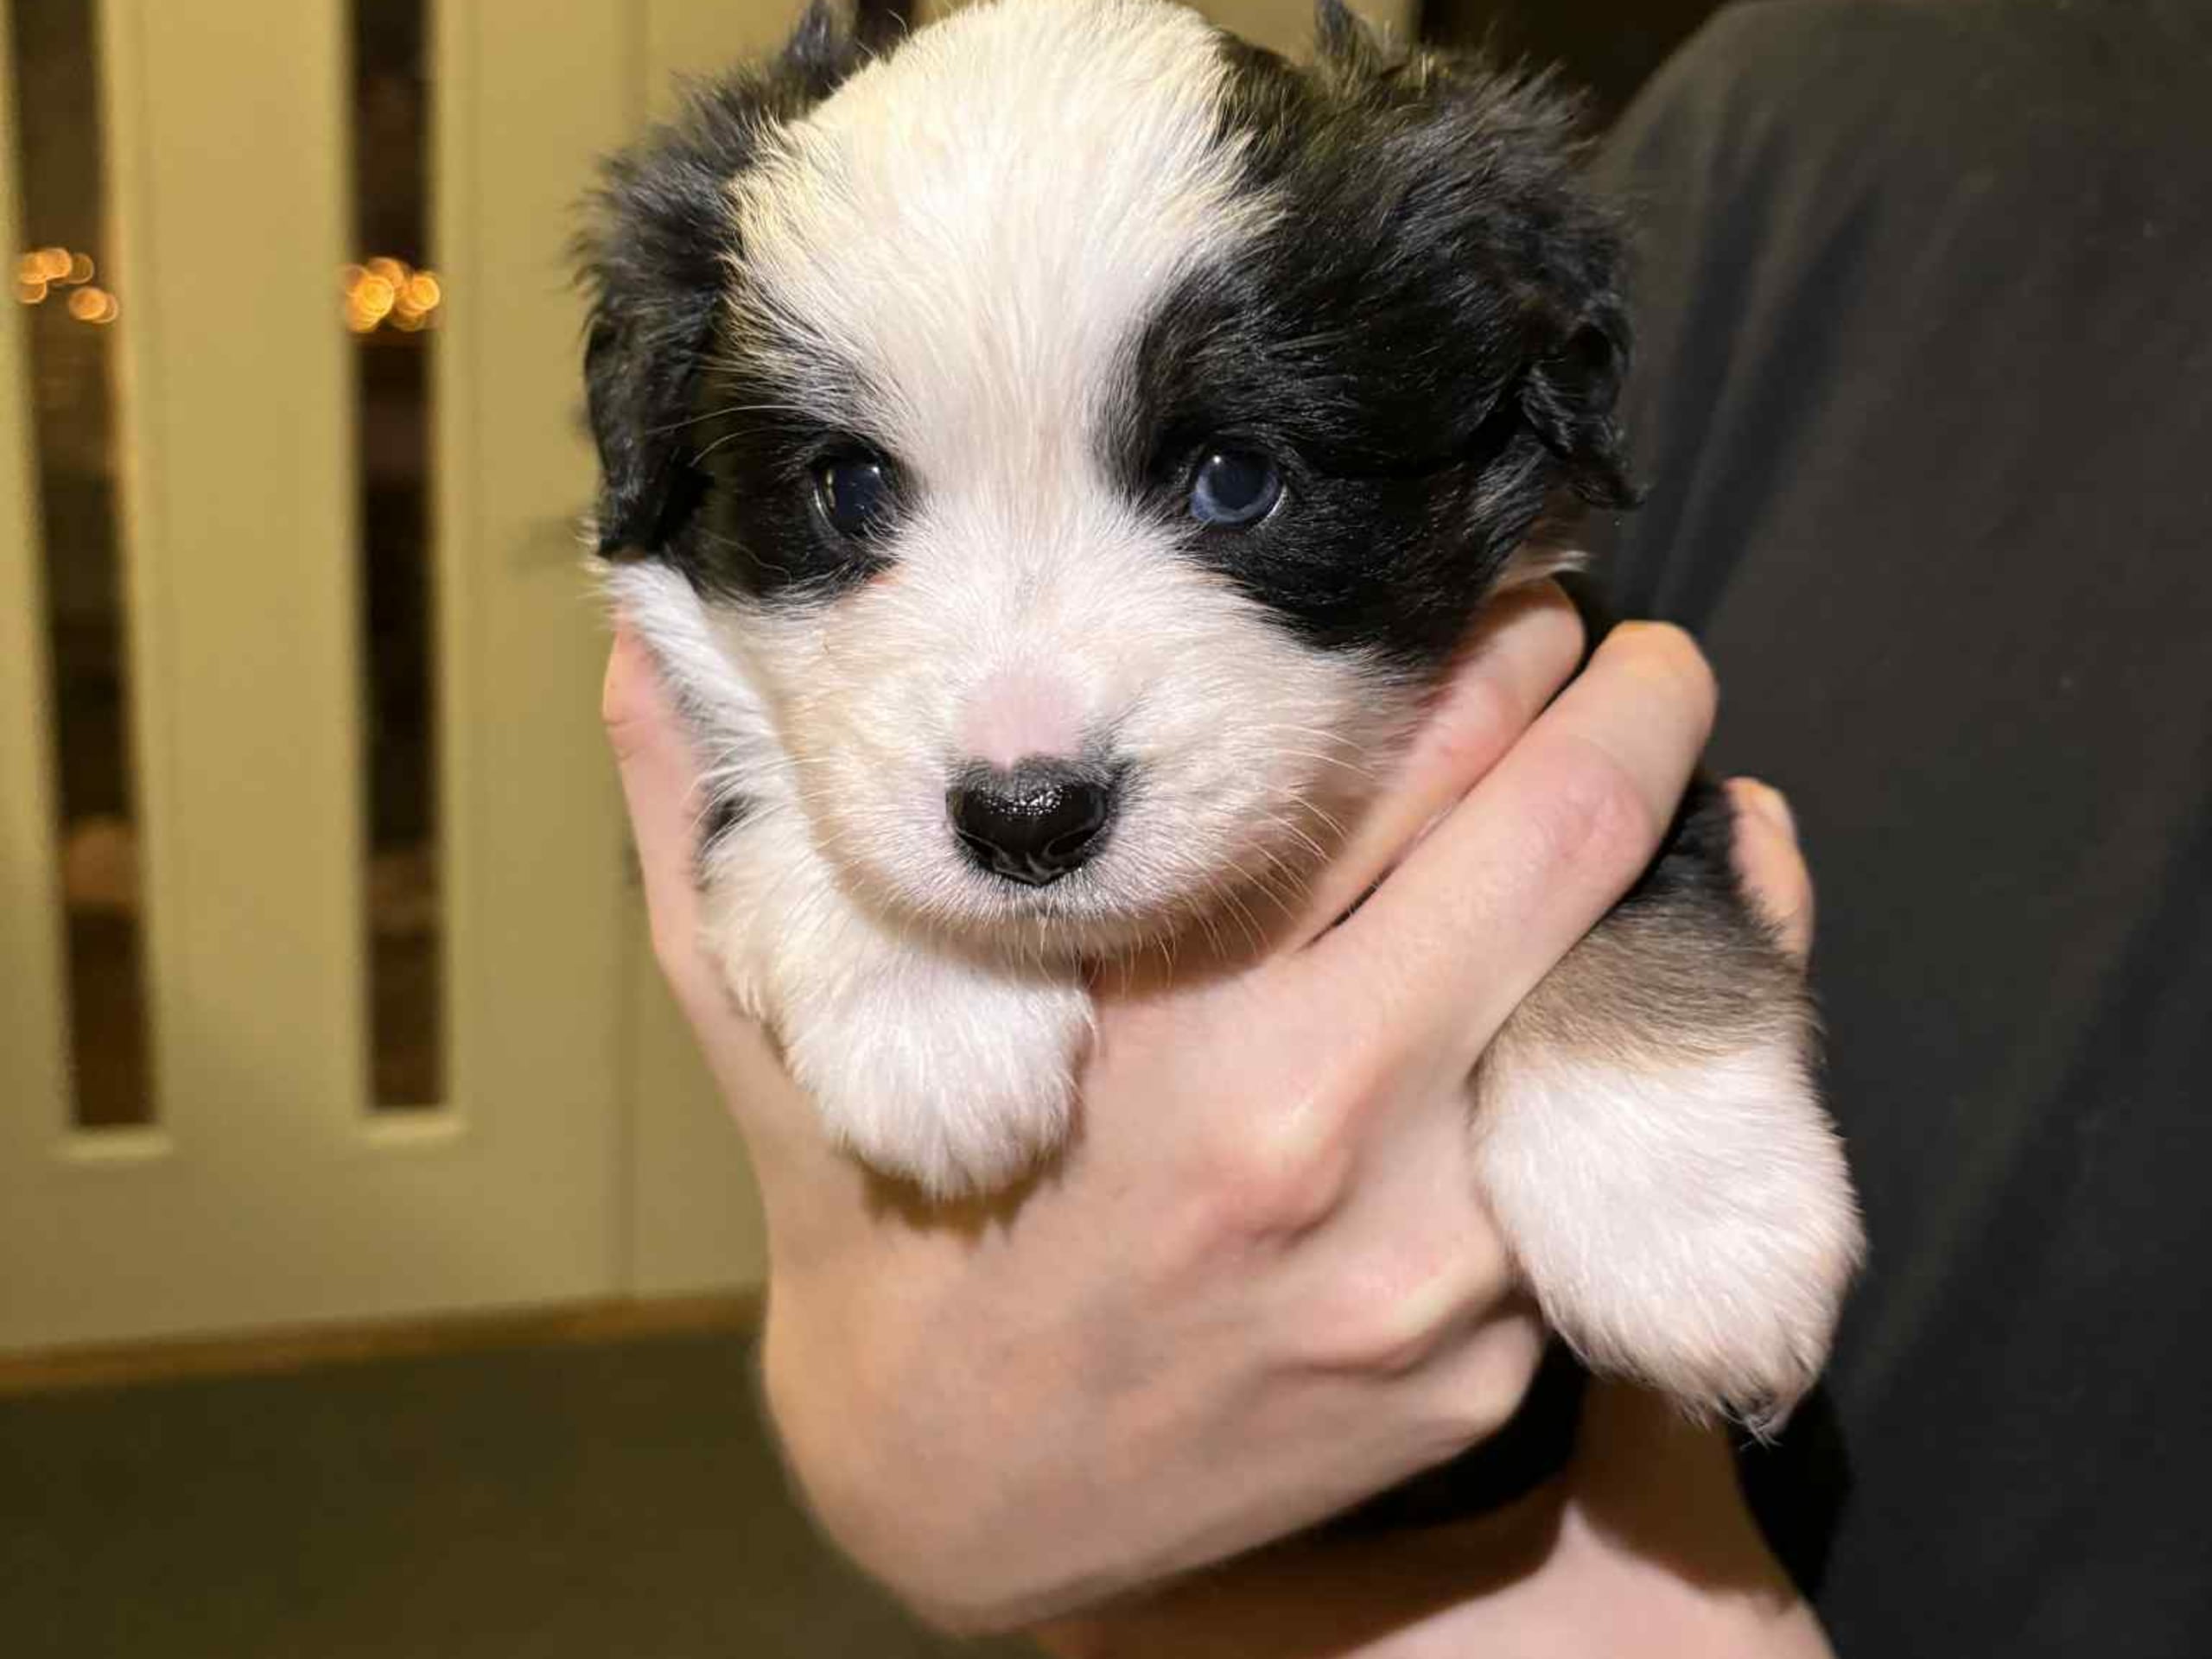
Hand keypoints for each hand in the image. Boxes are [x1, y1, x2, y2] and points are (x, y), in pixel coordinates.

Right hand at [605, 585, 1728, 1630]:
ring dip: (1654, 890)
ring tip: (1644, 812)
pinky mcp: (1488, 1362)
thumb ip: (716, 813)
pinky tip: (1588, 1002)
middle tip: (1631, 662)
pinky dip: (1614, 1059)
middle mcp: (1332, 1142)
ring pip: (1628, 1007)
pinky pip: (1597, 1161)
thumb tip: (649, 623)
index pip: (1411, 759)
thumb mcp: (778, 1022)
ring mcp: (1437, 1272)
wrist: (960, 1505)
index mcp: (1173, 1025)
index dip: (1503, 644)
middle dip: (1633, 718)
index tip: (1520, 595)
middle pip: (1569, 850)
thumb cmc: (879, 1223)